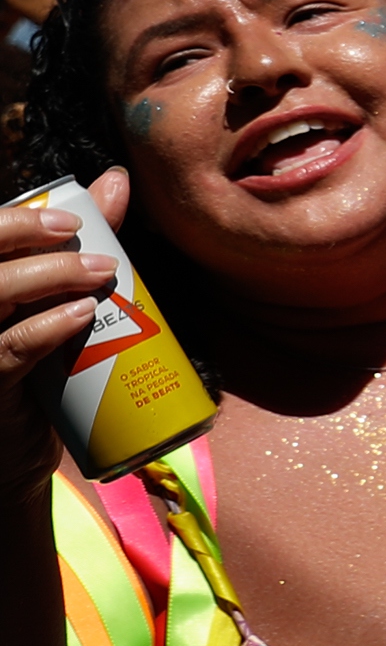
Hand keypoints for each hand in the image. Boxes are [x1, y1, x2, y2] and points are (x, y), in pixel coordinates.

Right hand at [2, 175, 128, 490]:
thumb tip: (114, 181)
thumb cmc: (37, 379)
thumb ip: (76, 249)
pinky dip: (44, 328)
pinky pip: (6, 350)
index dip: (14, 221)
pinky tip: (79, 316)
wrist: (15, 464)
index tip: (72, 220)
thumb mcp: (55, 310)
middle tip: (86, 239)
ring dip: (47, 277)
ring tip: (102, 275)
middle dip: (28, 238)